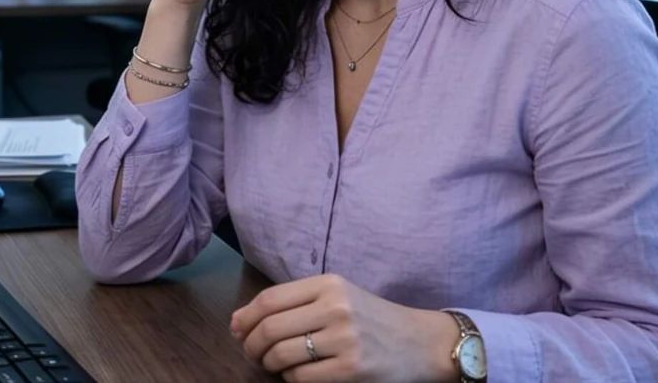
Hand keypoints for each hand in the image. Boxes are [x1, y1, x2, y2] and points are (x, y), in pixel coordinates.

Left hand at [230, 274, 457, 381]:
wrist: (420, 342)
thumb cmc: (371, 319)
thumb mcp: (337, 297)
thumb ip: (293, 304)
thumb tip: (238, 321)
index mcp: (329, 284)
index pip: (270, 299)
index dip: (245, 318)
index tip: (237, 330)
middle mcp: (336, 307)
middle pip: (270, 328)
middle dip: (251, 345)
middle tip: (252, 353)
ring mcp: (344, 339)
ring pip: (281, 354)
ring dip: (268, 364)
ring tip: (272, 365)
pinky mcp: (351, 369)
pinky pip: (301, 378)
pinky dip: (290, 379)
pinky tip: (296, 375)